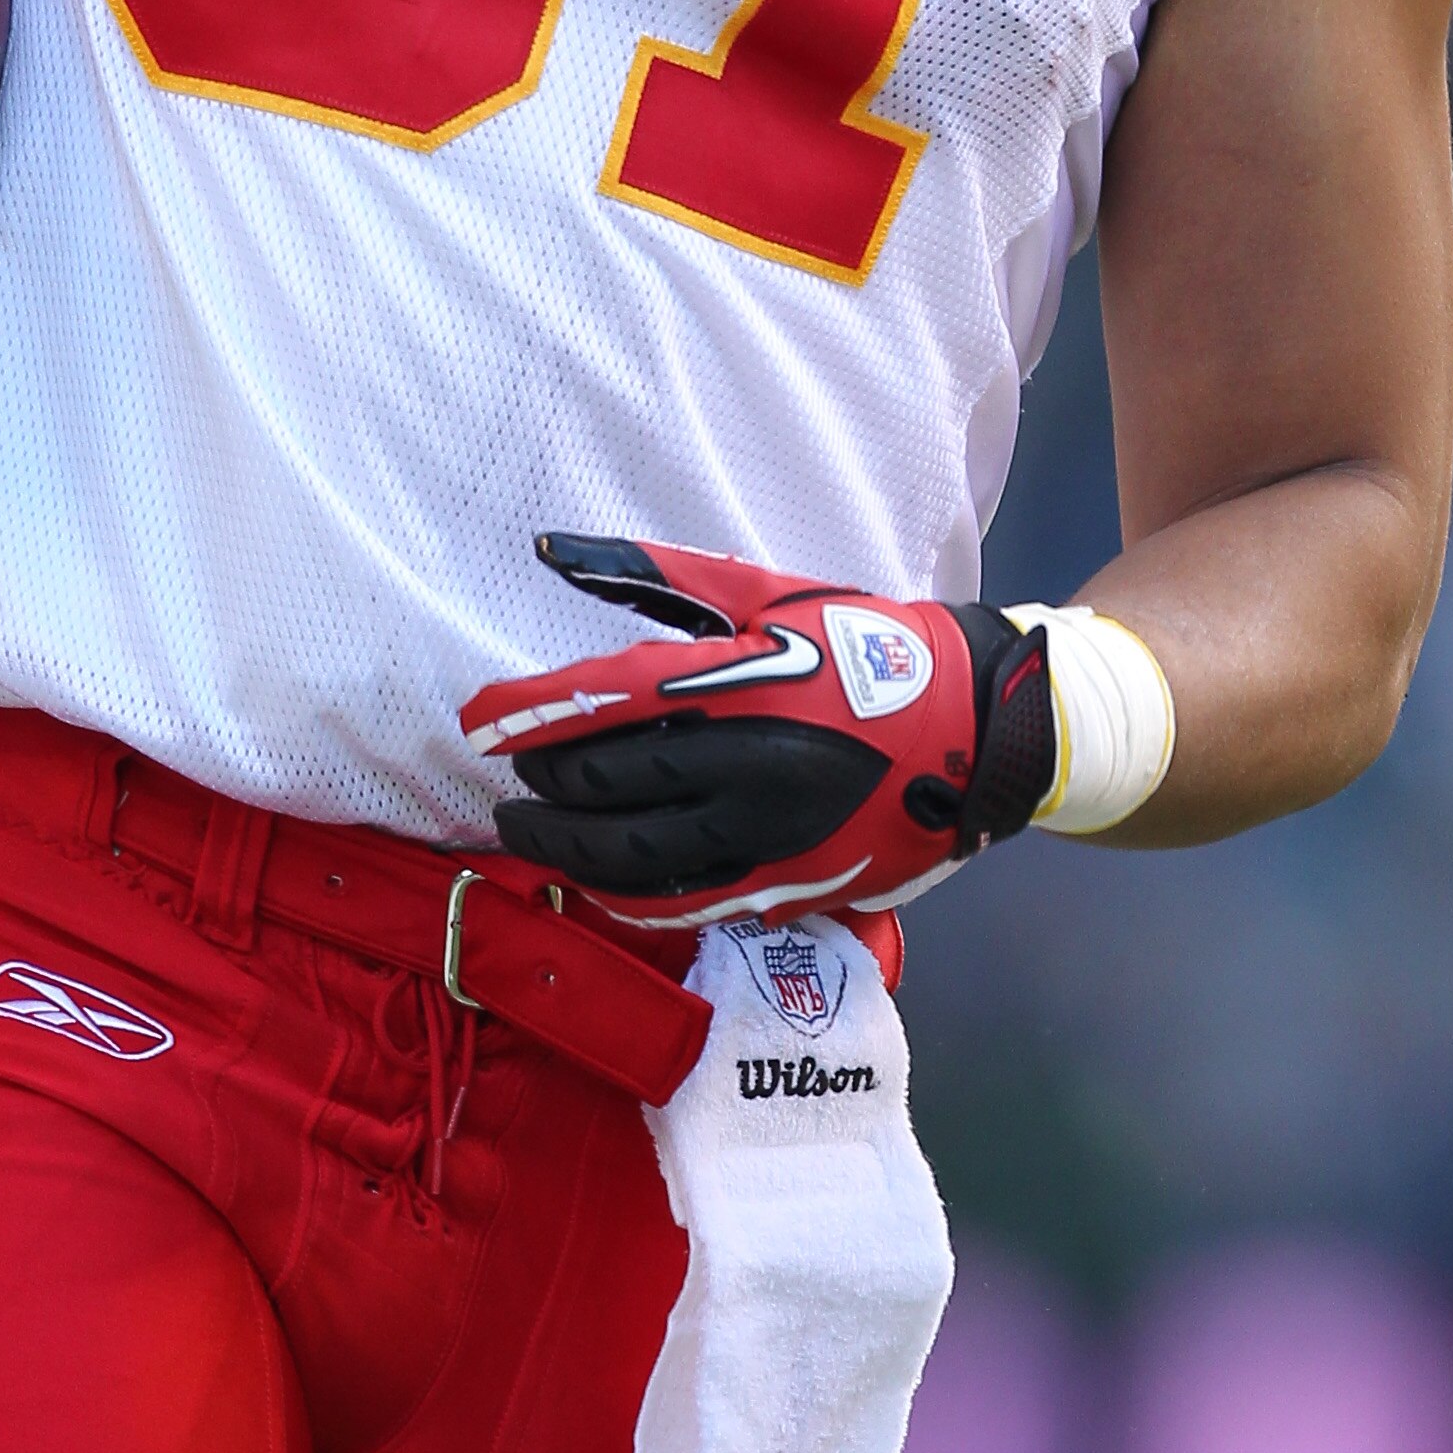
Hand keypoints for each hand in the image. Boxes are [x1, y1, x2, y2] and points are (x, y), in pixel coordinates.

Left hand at [460, 533, 1057, 925]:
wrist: (977, 730)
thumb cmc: (867, 646)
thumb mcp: (768, 593)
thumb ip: (656, 576)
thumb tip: (553, 549)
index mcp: (744, 681)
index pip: (604, 700)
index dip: (527, 715)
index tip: (476, 722)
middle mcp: (750, 764)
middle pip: (608, 786)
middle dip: (545, 784)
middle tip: (507, 780)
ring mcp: (769, 833)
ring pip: (635, 856)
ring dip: (567, 848)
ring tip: (530, 834)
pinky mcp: (791, 882)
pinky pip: (685, 902)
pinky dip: (626, 896)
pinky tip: (594, 881)